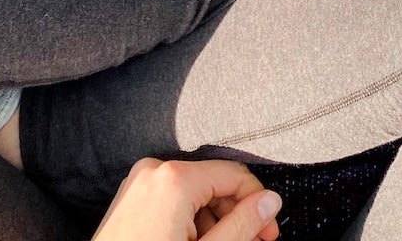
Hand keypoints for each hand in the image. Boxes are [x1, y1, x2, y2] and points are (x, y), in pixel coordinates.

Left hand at [93, 157, 282, 240]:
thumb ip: (241, 227)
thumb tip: (270, 202)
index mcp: (174, 178)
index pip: (234, 175)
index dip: (257, 203)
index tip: (269, 231)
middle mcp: (154, 170)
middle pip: (213, 183)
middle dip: (236, 214)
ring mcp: (138, 182)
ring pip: (193, 192)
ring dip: (214, 220)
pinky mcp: (130, 197)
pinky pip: (171, 199)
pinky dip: (189, 220)